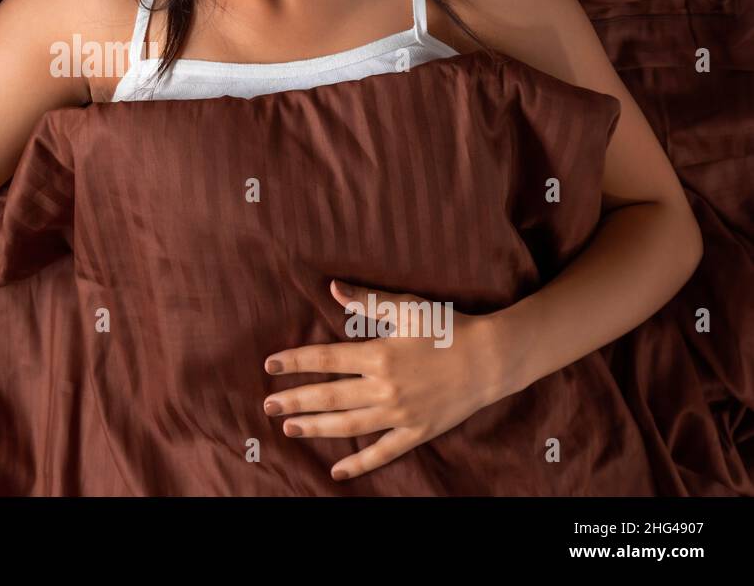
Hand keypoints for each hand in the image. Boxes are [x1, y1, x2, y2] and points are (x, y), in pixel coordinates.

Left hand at [262, 279, 508, 481]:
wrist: (492, 359)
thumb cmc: (448, 328)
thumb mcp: (407, 307)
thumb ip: (367, 301)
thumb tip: (331, 288)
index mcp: (379, 354)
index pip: (325, 358)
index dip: (295, 361)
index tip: (270, 365)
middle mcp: (385, 388)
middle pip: (329, 396)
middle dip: (295, 400)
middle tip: (267, 405)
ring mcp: (400, 414)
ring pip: (348, 425)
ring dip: (316, 427)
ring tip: (289, 428)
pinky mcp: (417, 433)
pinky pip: (383, 452)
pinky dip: (359, 464)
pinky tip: (336, 471)